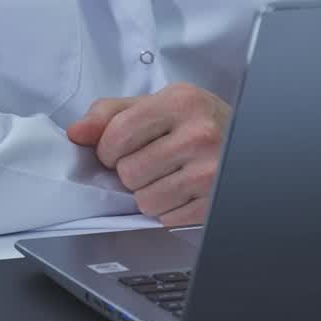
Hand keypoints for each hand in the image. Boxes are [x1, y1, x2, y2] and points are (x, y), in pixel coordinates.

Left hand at [66, 84, 230, 225]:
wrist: (244, 139)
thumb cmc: (193, 121)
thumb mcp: (156, 104)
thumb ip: (110, 113)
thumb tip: (76, 133)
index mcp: (180, 101)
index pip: (116, 135)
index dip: (109, 148)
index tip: (121, 147)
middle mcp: (198, 134)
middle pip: (128, 172)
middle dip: (131, 171)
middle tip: (151, 160)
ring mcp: (209, 170)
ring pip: (145, 201)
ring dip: (148, 193)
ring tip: (168, 174)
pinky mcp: (212, 202)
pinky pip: (166, 219)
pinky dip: (168, 209)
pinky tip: (182, 189)